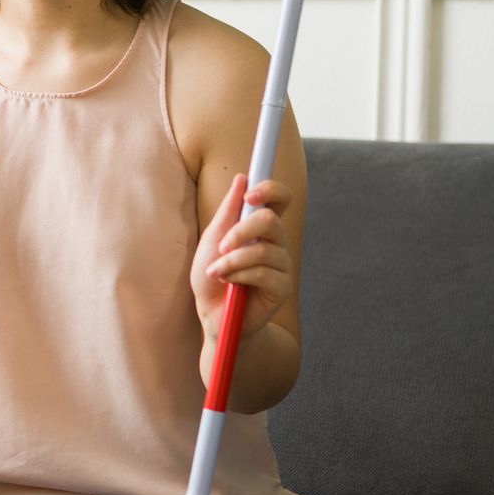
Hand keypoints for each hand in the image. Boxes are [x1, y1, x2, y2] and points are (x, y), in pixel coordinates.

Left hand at [190, 172, 295, 342]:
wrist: (212, 316)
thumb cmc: (211, 278)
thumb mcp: (212, 240)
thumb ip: (228, 211)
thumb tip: (241, 178)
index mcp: (260, 228)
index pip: (280, 199)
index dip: (270, 189)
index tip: (250, 194)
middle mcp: (276, 243)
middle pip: (271, 220)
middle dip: (241, 231)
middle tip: (222, 245)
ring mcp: (282, 265)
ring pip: (263, 249)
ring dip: (232, 260)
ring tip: (217, 272)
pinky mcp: (282, 287)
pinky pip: (263, 272)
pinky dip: (238, 276)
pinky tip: (228, 285)